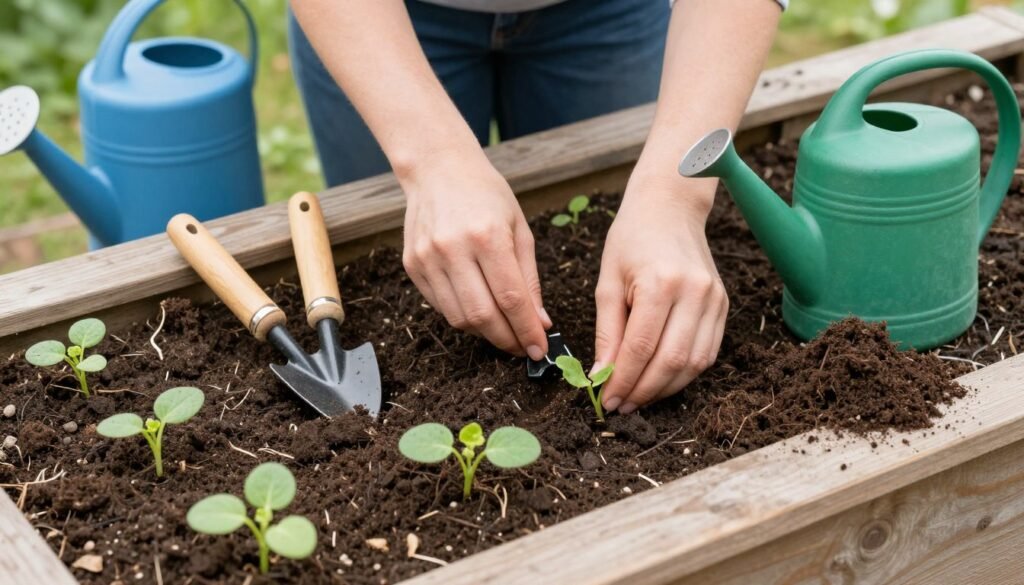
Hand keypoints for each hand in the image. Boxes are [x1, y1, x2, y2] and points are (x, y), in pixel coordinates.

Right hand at [399, 150, 551, 358]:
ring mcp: (428, 258)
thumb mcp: (519, 229)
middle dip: (507, 340)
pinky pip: (440, 306)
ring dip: (485, 333)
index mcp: (487, 236)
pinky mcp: (412, 265)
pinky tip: (478, 309)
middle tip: (523, 347)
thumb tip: (539, 323)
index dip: (527, 331)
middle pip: (482, 316)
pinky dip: (463, 317)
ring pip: (458, 318)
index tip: (540, 349)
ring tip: (503, 329)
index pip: (511, 299)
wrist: (438, 169)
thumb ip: (529, 279)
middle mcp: (453, 249)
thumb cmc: (486, 195)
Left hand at [594, 181, 727, 413]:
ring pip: (694, 363)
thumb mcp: (607, 282)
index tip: (606, 399)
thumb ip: (607, 332)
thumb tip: (602, 376)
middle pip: (671, 361)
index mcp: (661, 283)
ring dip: (665, 388)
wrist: (669, 208)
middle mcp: (695, 293)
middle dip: (643, 391)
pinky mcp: (723, 305)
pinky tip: (661, 380)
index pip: (641, 347)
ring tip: (638, 397)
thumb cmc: (631, 240)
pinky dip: (684, 373)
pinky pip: (708, 352)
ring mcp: (715, 299)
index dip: (623, 380)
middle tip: (621, 405)